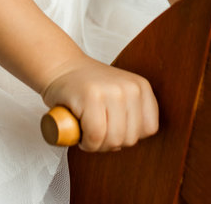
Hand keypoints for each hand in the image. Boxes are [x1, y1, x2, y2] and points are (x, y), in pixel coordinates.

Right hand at [40, 56, 158, 151]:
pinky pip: (95, 136)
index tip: (112, 127)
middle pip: (130, 138)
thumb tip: (127, 142)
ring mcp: (112, 91)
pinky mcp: (92, 97)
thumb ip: (131, 115)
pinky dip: (86, 143)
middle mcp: (130, 88)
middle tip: (95, 130)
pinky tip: (79, 131)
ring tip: (87, 129)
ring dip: (97, 144)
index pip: (149, 129)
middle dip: (110, 143)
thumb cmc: (88, 88)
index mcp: (141, 87)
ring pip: (114, 140)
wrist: (61, 66)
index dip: (128, 135)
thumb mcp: (119, 95)